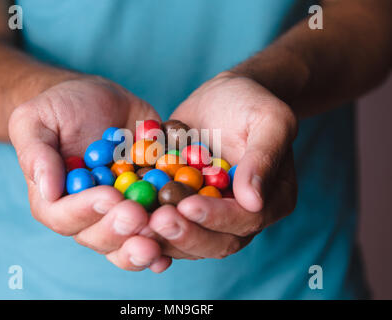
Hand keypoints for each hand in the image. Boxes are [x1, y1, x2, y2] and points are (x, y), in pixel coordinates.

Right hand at [9, 76, 170, 271]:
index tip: (109, 196)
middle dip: (120, 230)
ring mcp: (119, 212)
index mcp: (55, 200)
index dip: (86, 211)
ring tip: (162, 233)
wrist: (98, 100)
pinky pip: (158, 228)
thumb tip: (46, 190)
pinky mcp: (147, 203)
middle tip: (139, 215)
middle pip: (100, 237)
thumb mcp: (36, 120)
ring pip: (129, 241)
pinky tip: (180, 241)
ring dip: (146, 243)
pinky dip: (169, 238)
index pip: (64, 217)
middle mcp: (88, 214)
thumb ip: (36, 153)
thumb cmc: (61, 108)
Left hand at [149, 73, 297, 259]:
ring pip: (188, 240)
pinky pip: (166, 222)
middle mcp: (241, 217)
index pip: (246, 220)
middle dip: (186, 233)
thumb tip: (253, 201)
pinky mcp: (183, 208)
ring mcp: (210, 215)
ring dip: (161, 235)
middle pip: (216, 242)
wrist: (222, 98)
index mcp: (271, 201)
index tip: (189, 205)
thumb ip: (263, 158)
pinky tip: (124, 214)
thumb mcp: (269, 120)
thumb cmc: (251, 103)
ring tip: (136, 219)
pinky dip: (145, 222)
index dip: (218, 217)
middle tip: (157, 220)